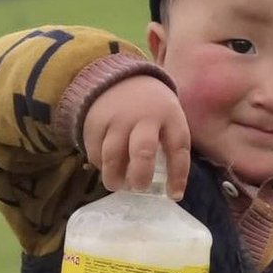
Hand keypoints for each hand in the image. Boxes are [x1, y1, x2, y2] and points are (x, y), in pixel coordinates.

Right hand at [82, 75, 190, 198]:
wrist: (122, 77)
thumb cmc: (152, 108)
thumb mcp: (169, 118)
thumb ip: (169, 145)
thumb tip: (168, 188)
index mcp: (170, 117)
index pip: (178, 149)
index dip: (177, 175)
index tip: (174, 195)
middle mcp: (144, 116)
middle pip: (143, 152)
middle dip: (141, 175)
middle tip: (139, 187)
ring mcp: (118, 117)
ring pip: (113, 154)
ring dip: (114, 176)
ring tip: (116, 185)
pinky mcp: (95, 120)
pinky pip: (94, 149)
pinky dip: (99, 164)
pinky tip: (105, 168)